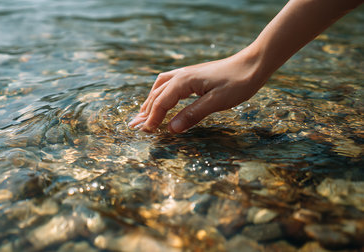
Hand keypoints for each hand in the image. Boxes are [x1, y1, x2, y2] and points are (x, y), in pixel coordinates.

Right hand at [128, 48, 267, 132]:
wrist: (253, 63)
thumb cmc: (238, 83)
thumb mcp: (216, 102)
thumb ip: (192, 115)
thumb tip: (171, 129)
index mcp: (184, 82)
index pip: (161, 103)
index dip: (152, 119)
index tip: (145, 133)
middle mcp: (181, 75)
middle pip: (157, 95)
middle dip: (145, 112)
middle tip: (134, 127)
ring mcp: (186, 74)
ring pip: (160, 88)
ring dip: (150, 102)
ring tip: (142, 114)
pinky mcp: (192, 75)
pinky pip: (168, 84)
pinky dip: (160, 94)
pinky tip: (161, 99)